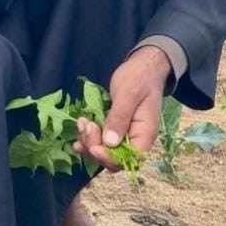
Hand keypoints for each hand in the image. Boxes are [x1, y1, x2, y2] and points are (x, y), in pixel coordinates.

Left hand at [73, 46, 170, 171]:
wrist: (143, 66)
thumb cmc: (139, 77)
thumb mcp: (129, 94)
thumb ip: (119, 118)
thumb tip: (110, 143)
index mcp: (145, 134)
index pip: (129, 160)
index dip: (109, 158)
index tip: (93, 147)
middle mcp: (135, 139)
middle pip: (113, 159)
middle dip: (94, 147)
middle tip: (85, 125)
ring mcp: (124, 134)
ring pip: (103, 151)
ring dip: (88, 141)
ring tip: (82, 122)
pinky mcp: (114, 127)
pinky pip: (100, 140)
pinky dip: (88, 137)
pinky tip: (80, 127)